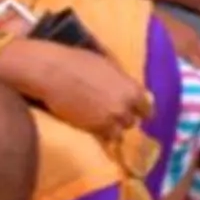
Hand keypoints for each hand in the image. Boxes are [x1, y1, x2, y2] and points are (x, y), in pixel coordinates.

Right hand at [5, 39, 152, 139]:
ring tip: (102, 121)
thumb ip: (123, 81)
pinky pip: (103, 137)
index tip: (136, 111)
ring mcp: (108, 121)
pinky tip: (92, 125)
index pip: (147, 108)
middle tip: (114, 113)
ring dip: (113, 128)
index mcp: (132, 90)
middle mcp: (124, 108)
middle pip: (132, 121)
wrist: (52, 73)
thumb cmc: (78, 62)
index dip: (141, 109)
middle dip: (124, 118)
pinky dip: (100, 133)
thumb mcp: (110, 66)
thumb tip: (129, 89)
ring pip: (118, 132)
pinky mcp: (90, 129)